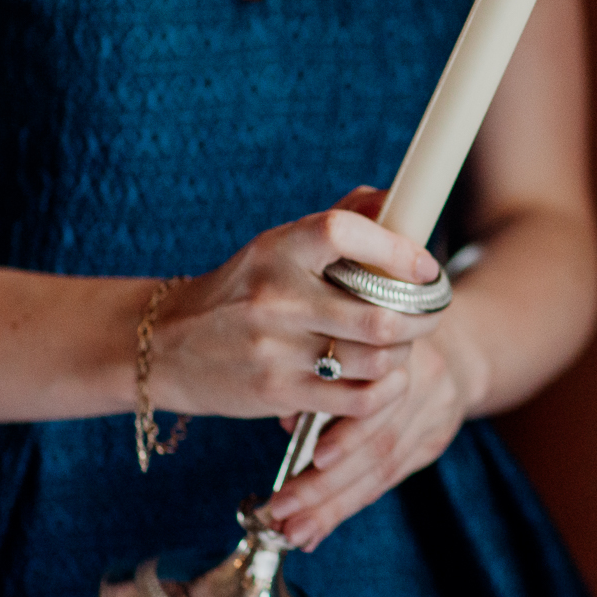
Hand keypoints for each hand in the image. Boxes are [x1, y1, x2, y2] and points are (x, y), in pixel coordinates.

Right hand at [150, 187, 443, 424]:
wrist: (165, 345)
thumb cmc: (241, 289)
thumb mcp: (276, 246)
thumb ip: (340, 219)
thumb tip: (396, 198)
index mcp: (278, 248)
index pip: (344, 231)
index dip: (397, 248)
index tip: (424, 265)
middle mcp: (276, 297)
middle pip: (379, 312)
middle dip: (422, 314)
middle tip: (431, 311)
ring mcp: (276, 349)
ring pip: (376, 358)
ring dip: (405, 353)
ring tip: (404, 344)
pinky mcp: (278, 393)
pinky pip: (357, 399)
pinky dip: (386, 390)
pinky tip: (388, 379)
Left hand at [262, 307, 491, 549]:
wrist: (457, 348)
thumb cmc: (386, 345)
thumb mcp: (356, 346)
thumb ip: (325, 381)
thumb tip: (289, 422)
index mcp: (402, 352)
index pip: (376, 402)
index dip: (345, 438)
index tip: (303, 466)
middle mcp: (426, 382)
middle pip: (379, 444)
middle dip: (327, 486)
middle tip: (284, 513)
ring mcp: (436, 414)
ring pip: (384, 467)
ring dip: (337, 505)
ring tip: (299, 530)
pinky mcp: (436, 439)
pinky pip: (393, 475)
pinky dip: (354, 500)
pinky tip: (325, 522)